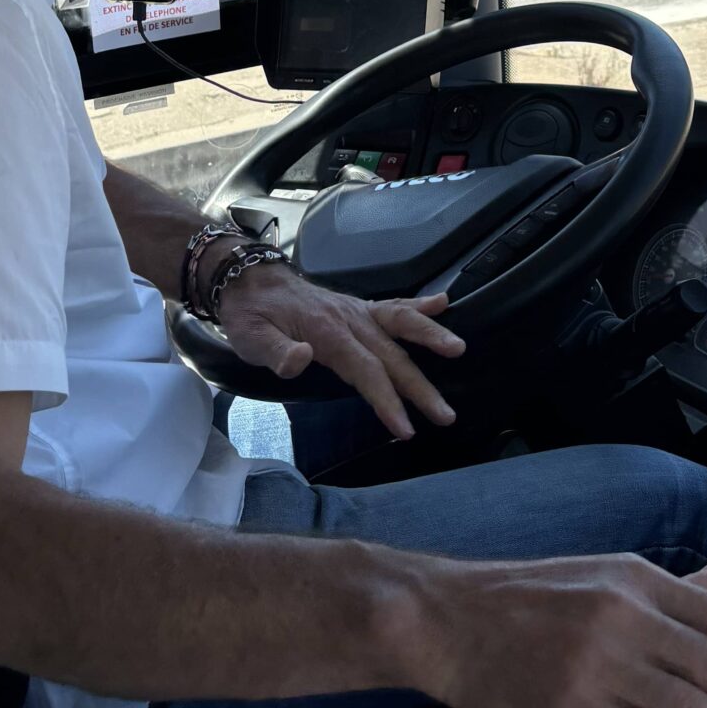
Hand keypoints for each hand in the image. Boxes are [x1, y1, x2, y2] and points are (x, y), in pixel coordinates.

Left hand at [216, 266, 464, 440]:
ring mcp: (357, 311)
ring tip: (459, 350)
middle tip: (446, 415)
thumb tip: (303, 359)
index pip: (365, 371)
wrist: (248, 279)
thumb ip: (276, 352)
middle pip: (392, 356)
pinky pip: (393, 305)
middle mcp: (350, 320)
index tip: (405, 428)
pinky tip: (444, 303)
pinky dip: (419, 305)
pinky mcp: (358, 308)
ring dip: (431, 337)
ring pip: (401, 324)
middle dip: (420, 388)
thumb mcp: (250, 337)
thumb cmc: (249, 314)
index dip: (387, 400)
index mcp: (327, 332)